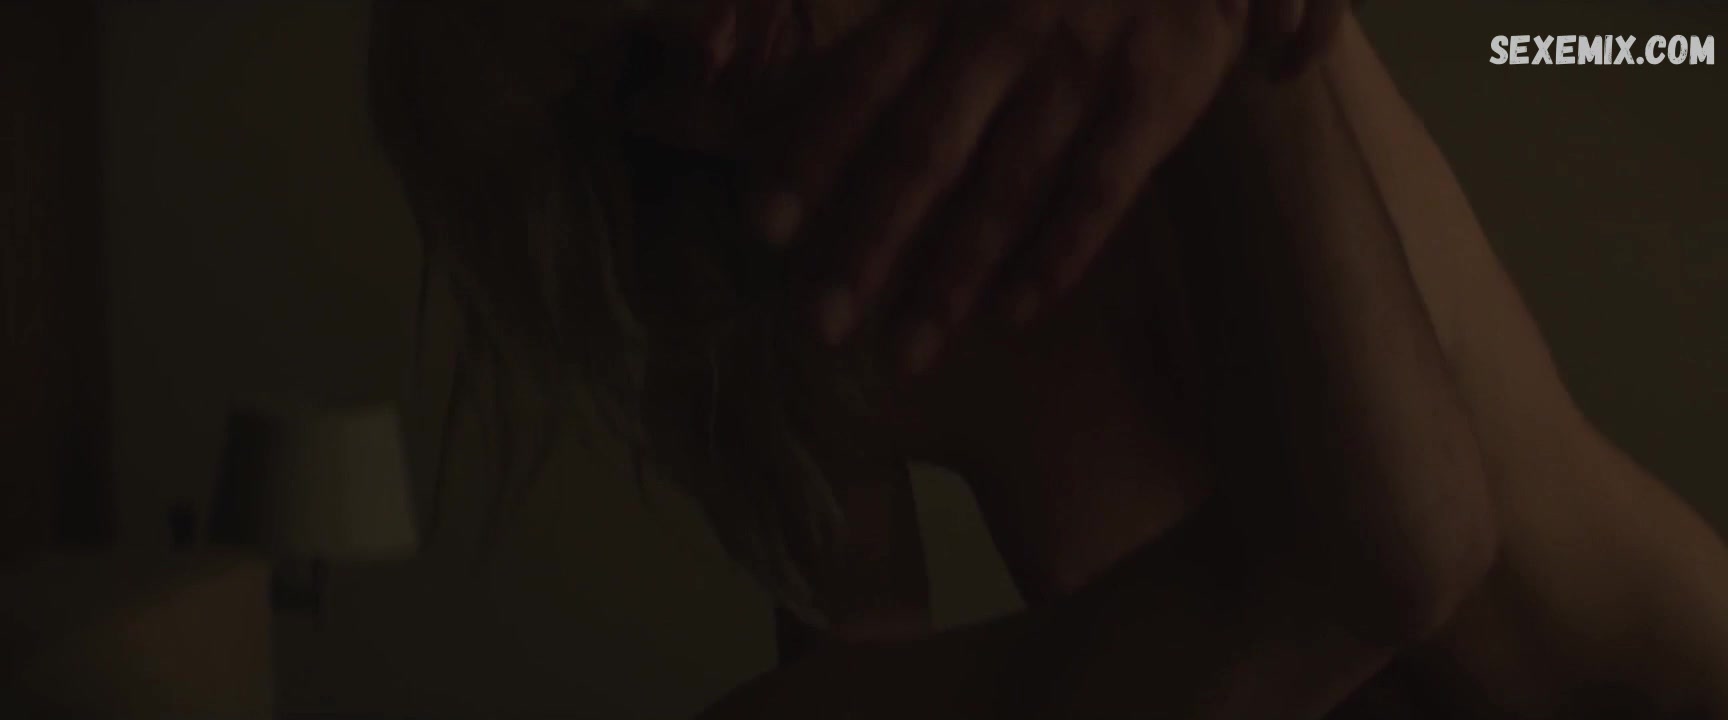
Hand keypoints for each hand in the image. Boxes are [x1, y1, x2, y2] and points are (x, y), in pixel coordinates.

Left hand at [731, 0, 1345, 373]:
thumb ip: (879, 61)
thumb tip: (759, 127)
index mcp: (941, 5)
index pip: (862, 84)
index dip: (812, 154)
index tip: (764, 229)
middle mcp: (1002, 32)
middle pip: (925, 149)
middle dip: (869, 242)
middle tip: (822, 324)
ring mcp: (1080, 64)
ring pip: (1007, 184)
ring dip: (953, 276)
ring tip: (907, 353)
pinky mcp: (1154, 93)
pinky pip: (1100, 188)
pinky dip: (1057, 254)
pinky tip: (1015, 315)